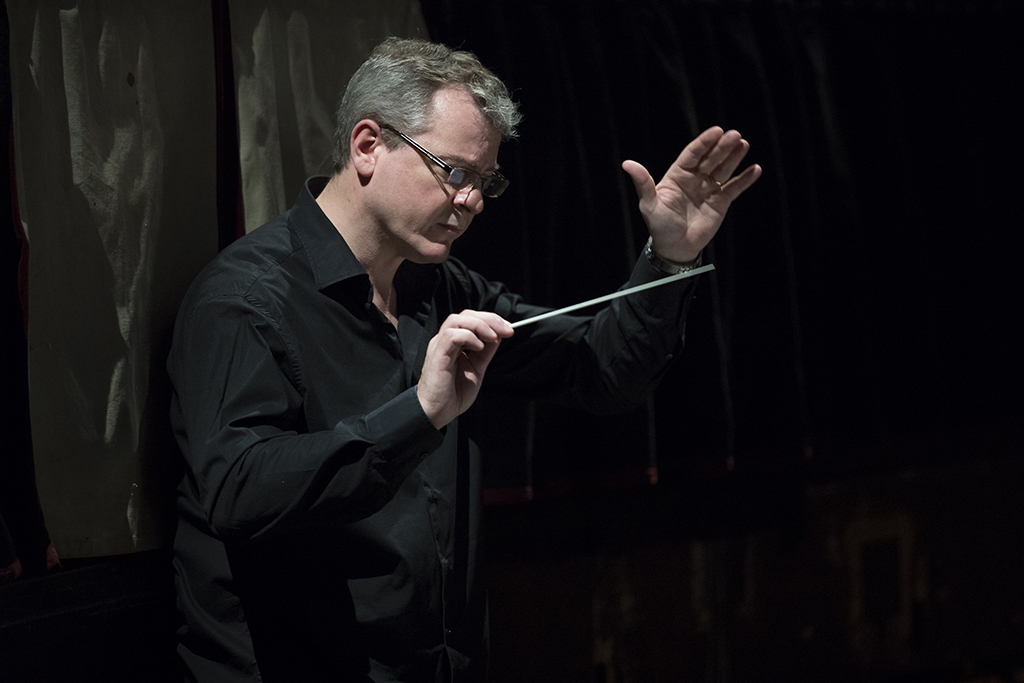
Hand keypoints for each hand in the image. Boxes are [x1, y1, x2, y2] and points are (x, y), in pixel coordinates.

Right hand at [418, 310, 513, 428]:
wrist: (436, 412)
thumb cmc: (452, 394)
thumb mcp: (476, 369)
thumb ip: (485, 352)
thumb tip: (498, 336)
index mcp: (454, 343)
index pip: (471, 320)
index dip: (491, 320)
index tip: (508, 328)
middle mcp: (445, 341)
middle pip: (465, 315)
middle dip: (489, 319)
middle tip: (506, 330)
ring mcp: (439, 346)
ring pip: (457, 320)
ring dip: (479, 325)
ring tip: (492, 337)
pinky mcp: (437, 355)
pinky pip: (451, 335)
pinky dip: (468, 337)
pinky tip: (478, 347)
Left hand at [622, 126, 761, 262]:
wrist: (674, 248)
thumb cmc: (659, 226)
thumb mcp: (649, 204)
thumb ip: (643, 183)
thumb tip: (627, 163)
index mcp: (678, 175)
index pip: (693, 154)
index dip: (705, 142)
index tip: (717, 131)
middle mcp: (695, 179)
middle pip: (711, 159)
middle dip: (722, 147)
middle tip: (735, 135)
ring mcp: (709, 189)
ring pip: (724, 169)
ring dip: (734, 157)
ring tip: (743, 144)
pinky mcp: (720, 203)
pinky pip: (734, 188)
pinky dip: (745, 180)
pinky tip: (755, 169)